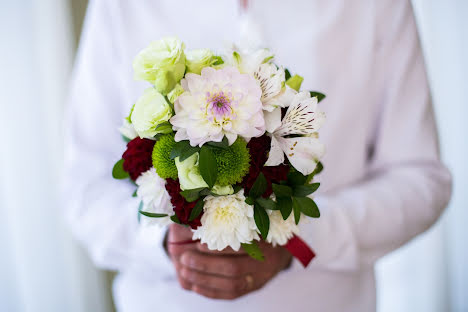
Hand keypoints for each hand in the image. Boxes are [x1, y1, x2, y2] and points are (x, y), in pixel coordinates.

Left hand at [167, 224, 291, 299]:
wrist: (283, 244)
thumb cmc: (257, 225)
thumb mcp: (246, 217)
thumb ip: (221, 219)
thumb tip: (191, 223)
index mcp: (266, 237)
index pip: (239, 245)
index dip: (217, 246)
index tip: (197, 243)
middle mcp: (267, 260)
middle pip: (234, 267)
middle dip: (205, 264)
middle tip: (184, 258)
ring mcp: (262, 276)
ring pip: (232, 284)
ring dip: (205, 279)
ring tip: (185, 271)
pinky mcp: (255, 286)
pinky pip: (232, 294)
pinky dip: (212, 291)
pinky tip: (195, 285)